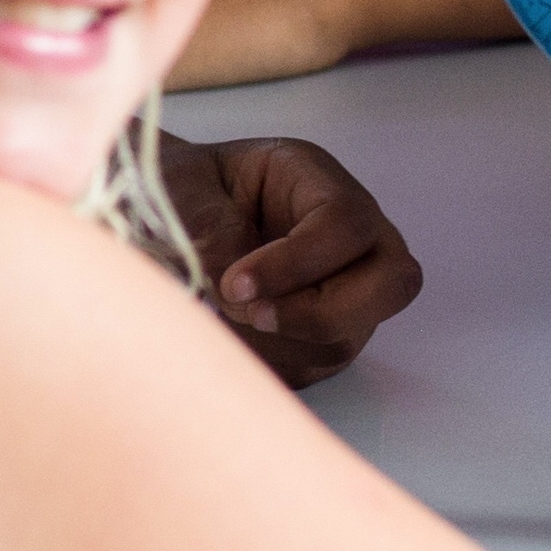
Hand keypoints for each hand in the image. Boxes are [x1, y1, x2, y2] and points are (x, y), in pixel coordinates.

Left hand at [161, 132, 425, 388]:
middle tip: (252, 315)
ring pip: (351, 336)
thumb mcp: (180, 186)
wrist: (158, 220)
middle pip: (392, 283)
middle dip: (321, 313)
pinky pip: (315, 368)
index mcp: (317, 182)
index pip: (346, 224)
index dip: (299, 262)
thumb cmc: (176, 190)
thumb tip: (235, 289)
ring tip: (220, 325)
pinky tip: (225, 343)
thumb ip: (207, 226)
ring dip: (284, 344)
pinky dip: (270, 366)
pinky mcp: (324, 335)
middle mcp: (350, 238)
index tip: (233, 284)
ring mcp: (346, 289)